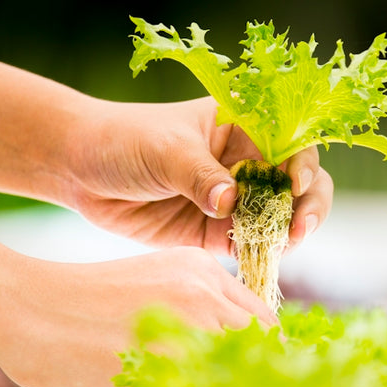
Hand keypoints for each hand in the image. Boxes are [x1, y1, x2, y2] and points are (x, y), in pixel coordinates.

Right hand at [0, 246, 277, 386]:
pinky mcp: (167, 360)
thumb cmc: (78, 307)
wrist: (25, 307)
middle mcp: (203, 289)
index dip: (264, 356)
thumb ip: (190, 313)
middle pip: (263, 344)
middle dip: (260, 380)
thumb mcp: (148, 289)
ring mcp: (189, 323)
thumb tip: (224, 358)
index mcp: (200, 268)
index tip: (257, 383)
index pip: (261, 319)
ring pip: (245, 372)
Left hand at [52, 96, 332, 256]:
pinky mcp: (214, 231)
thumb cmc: (125, 140)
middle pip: (296, 184)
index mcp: (243, 125)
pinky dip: (259, 254)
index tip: (295, 186)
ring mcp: (233, 198)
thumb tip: (231, 202)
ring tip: (280, 247)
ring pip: (277, 218)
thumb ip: (199, 175)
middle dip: (307, 206)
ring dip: (285, 234)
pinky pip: (248, 244)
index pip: (290, 143)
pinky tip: (259, 261)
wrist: (79, 168)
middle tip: (299, 229)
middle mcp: (245, 161)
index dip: (303, 165)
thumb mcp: (165, 150)